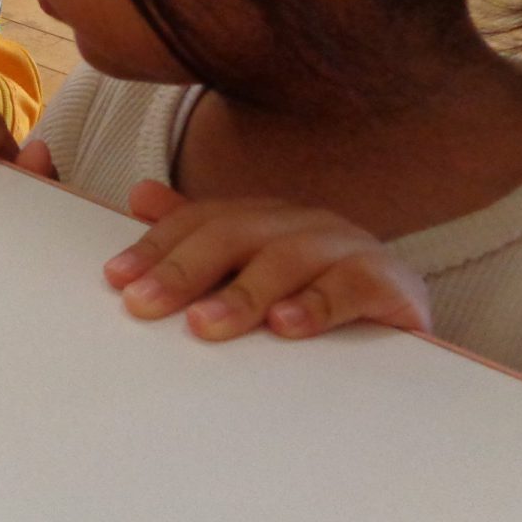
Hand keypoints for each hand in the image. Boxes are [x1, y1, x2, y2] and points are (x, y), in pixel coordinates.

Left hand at [104, 183, 432, 341]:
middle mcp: (300, 222)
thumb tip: (140, 194)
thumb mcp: (250, 266)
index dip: (156, 247)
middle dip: (183, 270)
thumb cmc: (312, 292)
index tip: (117, 281)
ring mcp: (346, 247)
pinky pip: (351, 287)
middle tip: (143, 305)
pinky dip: (317, 305)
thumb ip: (198, 234)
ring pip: (287, 259)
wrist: (403, 316)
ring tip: (204, 326)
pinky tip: (286, 327)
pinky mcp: (389, 282)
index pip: (199, 221)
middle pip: (234, 234)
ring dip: (242, 294)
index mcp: (263, 216)